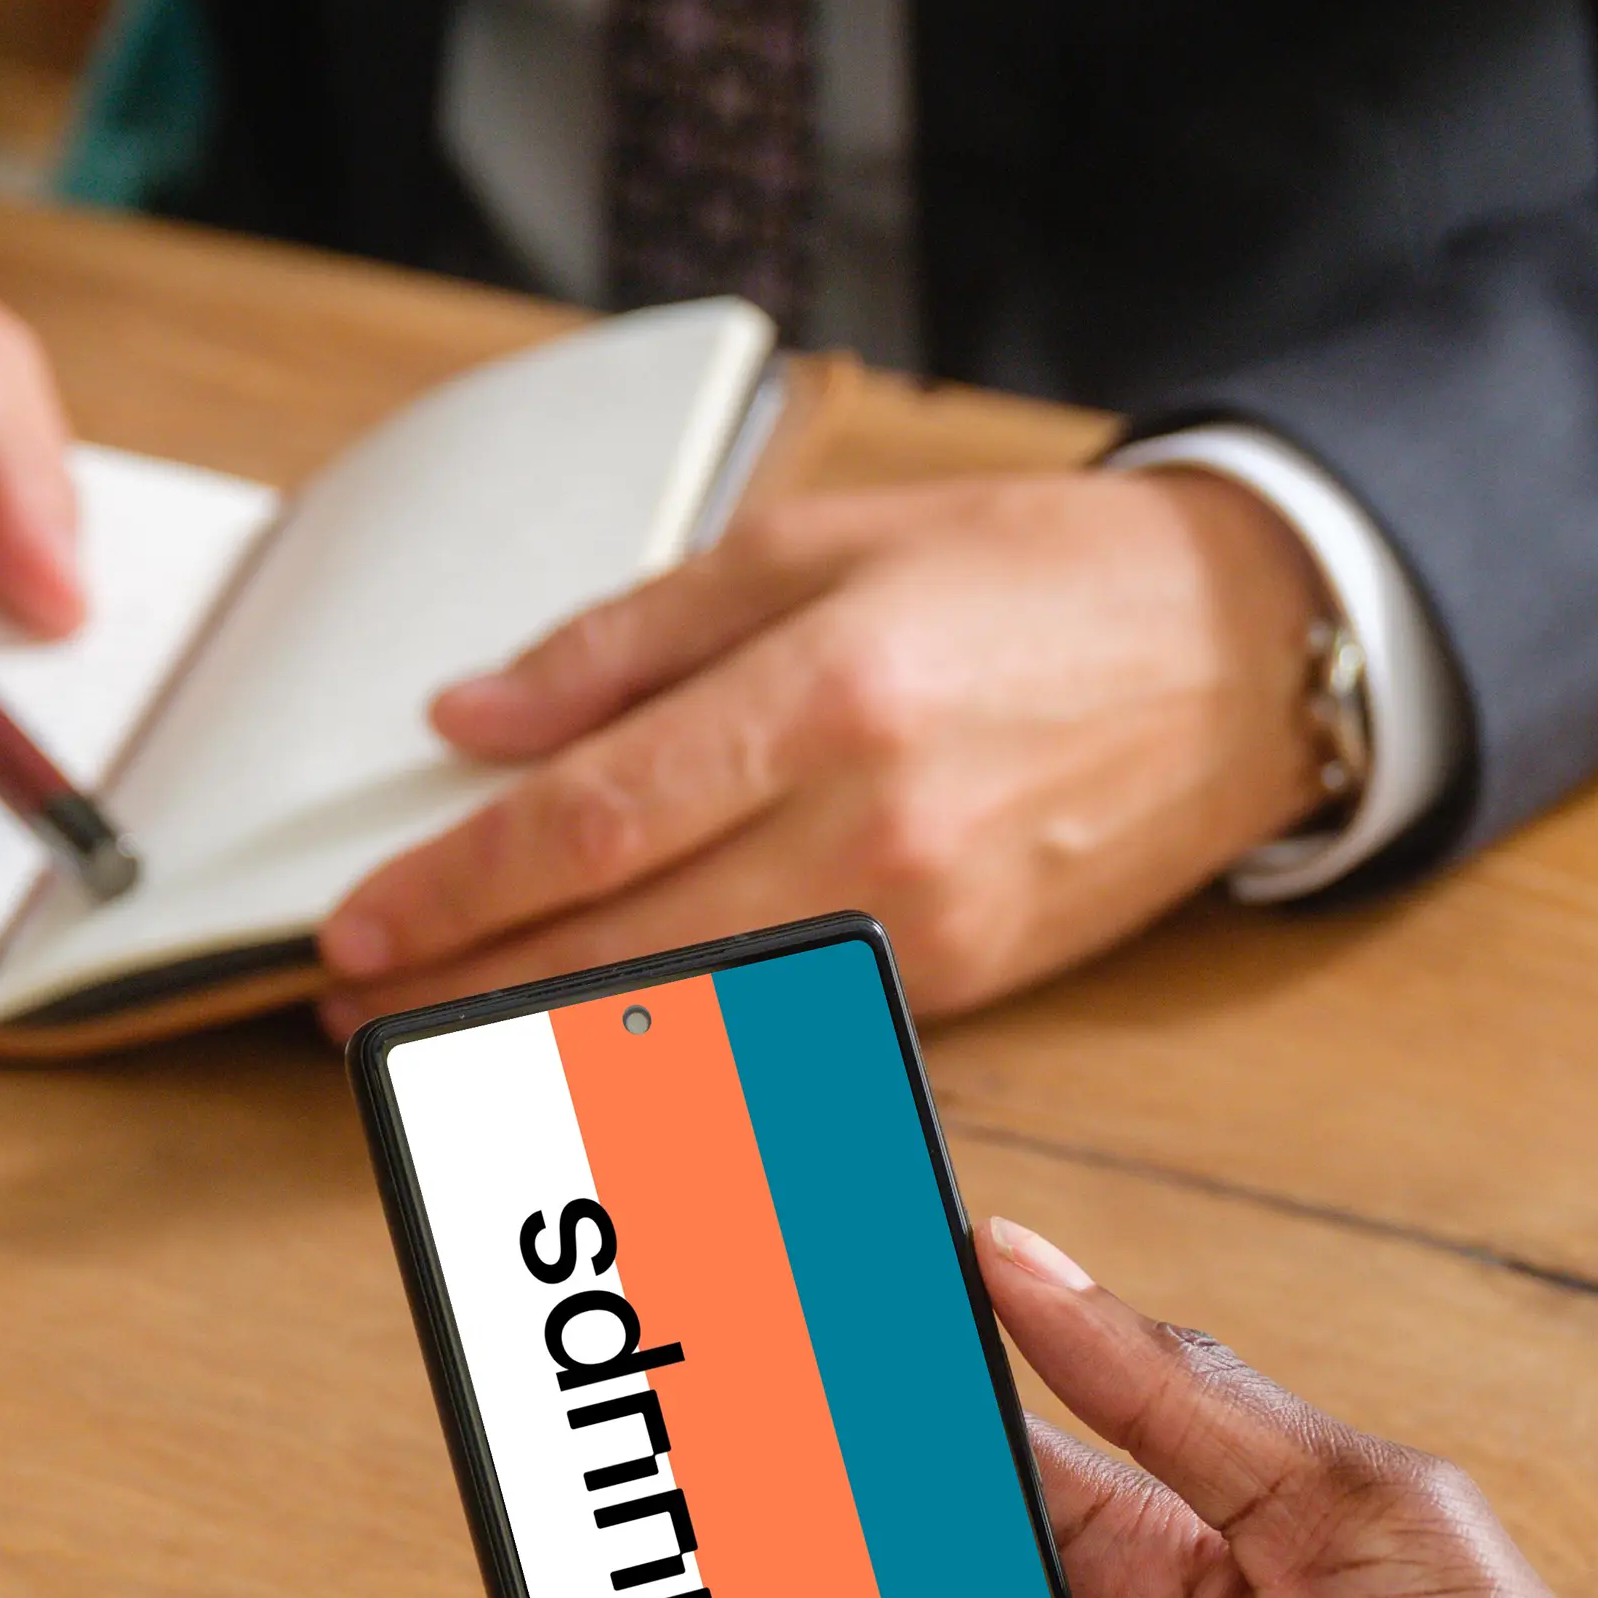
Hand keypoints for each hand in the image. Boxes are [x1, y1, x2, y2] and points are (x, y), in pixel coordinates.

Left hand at [312, 469, 1332, 1030]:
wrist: (1242, 648)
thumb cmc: (1034, 577)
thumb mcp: (821, 545)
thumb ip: (632, 638)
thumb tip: (475, 714)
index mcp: (824, 693)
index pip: (589, 821)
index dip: (457, 888)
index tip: (356, 928)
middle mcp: (872, 827)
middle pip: (618, 949)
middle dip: (468, 995)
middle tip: (359, 1014)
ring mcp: (925, 924)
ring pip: (693, 1019)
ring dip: (550, 1047)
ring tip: (445, 1047)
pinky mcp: (969, 981)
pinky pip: (786, 1028)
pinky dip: (678, 1052)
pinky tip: (597, 1050)